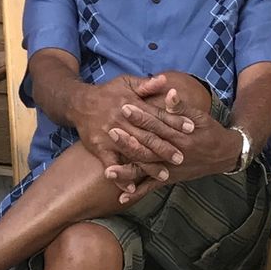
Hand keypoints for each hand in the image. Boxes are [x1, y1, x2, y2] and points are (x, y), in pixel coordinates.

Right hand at [71, 74, 187, 191]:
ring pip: (133, 153)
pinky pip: (111, 165)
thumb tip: (165, 80)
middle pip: (148, 137)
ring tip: (164, 176)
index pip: (158, 115)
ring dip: (148, 166)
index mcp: (132, 105)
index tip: (191, 128)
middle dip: (165, 148)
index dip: (175, 121)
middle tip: (181, 158)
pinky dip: (120, 177)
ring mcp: (111, 136)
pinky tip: (131, 189)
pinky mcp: (100, 148)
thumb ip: (146, 84)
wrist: (79, 103)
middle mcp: (123, 121)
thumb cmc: (107, 93)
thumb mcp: (126, 82)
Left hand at [109, 83, 241, 186]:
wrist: (224, 155)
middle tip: (111, 132)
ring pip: (146, 171)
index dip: (141, 116)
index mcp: (181, 136)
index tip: (125, 107)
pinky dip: (137, 193)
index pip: (157, 125)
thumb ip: (181, 107)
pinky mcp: (169, 179)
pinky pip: (151, 188)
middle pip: (148, 148)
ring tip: (109, 171)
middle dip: (129, 141)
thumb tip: (170, 93)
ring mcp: (171, 169)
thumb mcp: (199, 116)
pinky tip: (122, 197)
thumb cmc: (209, 132)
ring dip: (128, 172)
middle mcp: (174, 155)